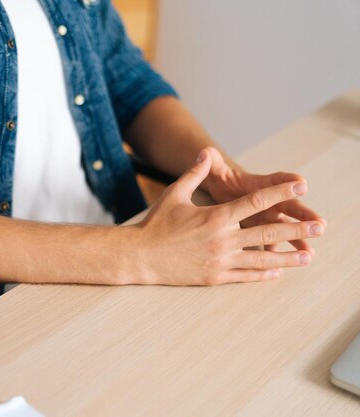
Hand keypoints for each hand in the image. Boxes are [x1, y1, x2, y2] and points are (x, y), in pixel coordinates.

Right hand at [127, 147, 323, 285]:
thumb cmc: (156, 224)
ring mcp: (220, 261)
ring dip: (288, 258)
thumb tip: (206, 153)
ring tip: (308, 256)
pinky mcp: (214, 277)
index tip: (301, 186)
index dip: (280, 193)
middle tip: (319, 227)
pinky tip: (277, 272)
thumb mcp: (174, 195)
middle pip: (267, 233)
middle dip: (296, 230)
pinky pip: (245, 276)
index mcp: (215, 217)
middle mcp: (223, 240)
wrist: (140, 256)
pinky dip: (263, 273)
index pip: (255, 202)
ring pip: (261, 259)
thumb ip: (194, 173)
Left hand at [202, 148, 325, 253]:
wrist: (220, 188)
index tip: (301, 183)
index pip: (275, 180)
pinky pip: (271, 242)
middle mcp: (267, 200)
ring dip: (297, 239)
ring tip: (308, 252)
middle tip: (319, 224)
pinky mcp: (259, 229)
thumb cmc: (220, 178)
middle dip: (303, 215)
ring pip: (284, 227)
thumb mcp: (216, 169)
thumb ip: (212, 161)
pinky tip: (285, 265)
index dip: (286, 181)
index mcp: (258, 184)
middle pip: (288, 206)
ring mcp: (266, 216)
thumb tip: (205, 152)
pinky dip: (277, 253)